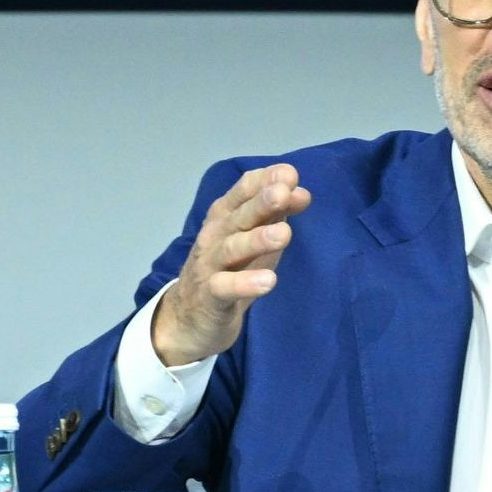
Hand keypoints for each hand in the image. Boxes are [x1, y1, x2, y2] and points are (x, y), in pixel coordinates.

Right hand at [149, 163, 309, 367]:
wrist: (190, 316)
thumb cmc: (229, 269)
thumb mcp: (254, 238)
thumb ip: (276, 215)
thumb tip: (302, 192)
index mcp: (225, 217)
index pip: (243, 191)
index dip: (265, 182)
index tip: (290, 175)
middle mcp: (214, 235)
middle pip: (238, 217)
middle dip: (261, 203)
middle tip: (284, 192)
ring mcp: (209, 265)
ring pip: (232, 249)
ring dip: (258, 240)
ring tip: (285, 234)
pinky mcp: (210, 296)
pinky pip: (226, 287)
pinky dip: (246, 283)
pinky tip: (269, 281)